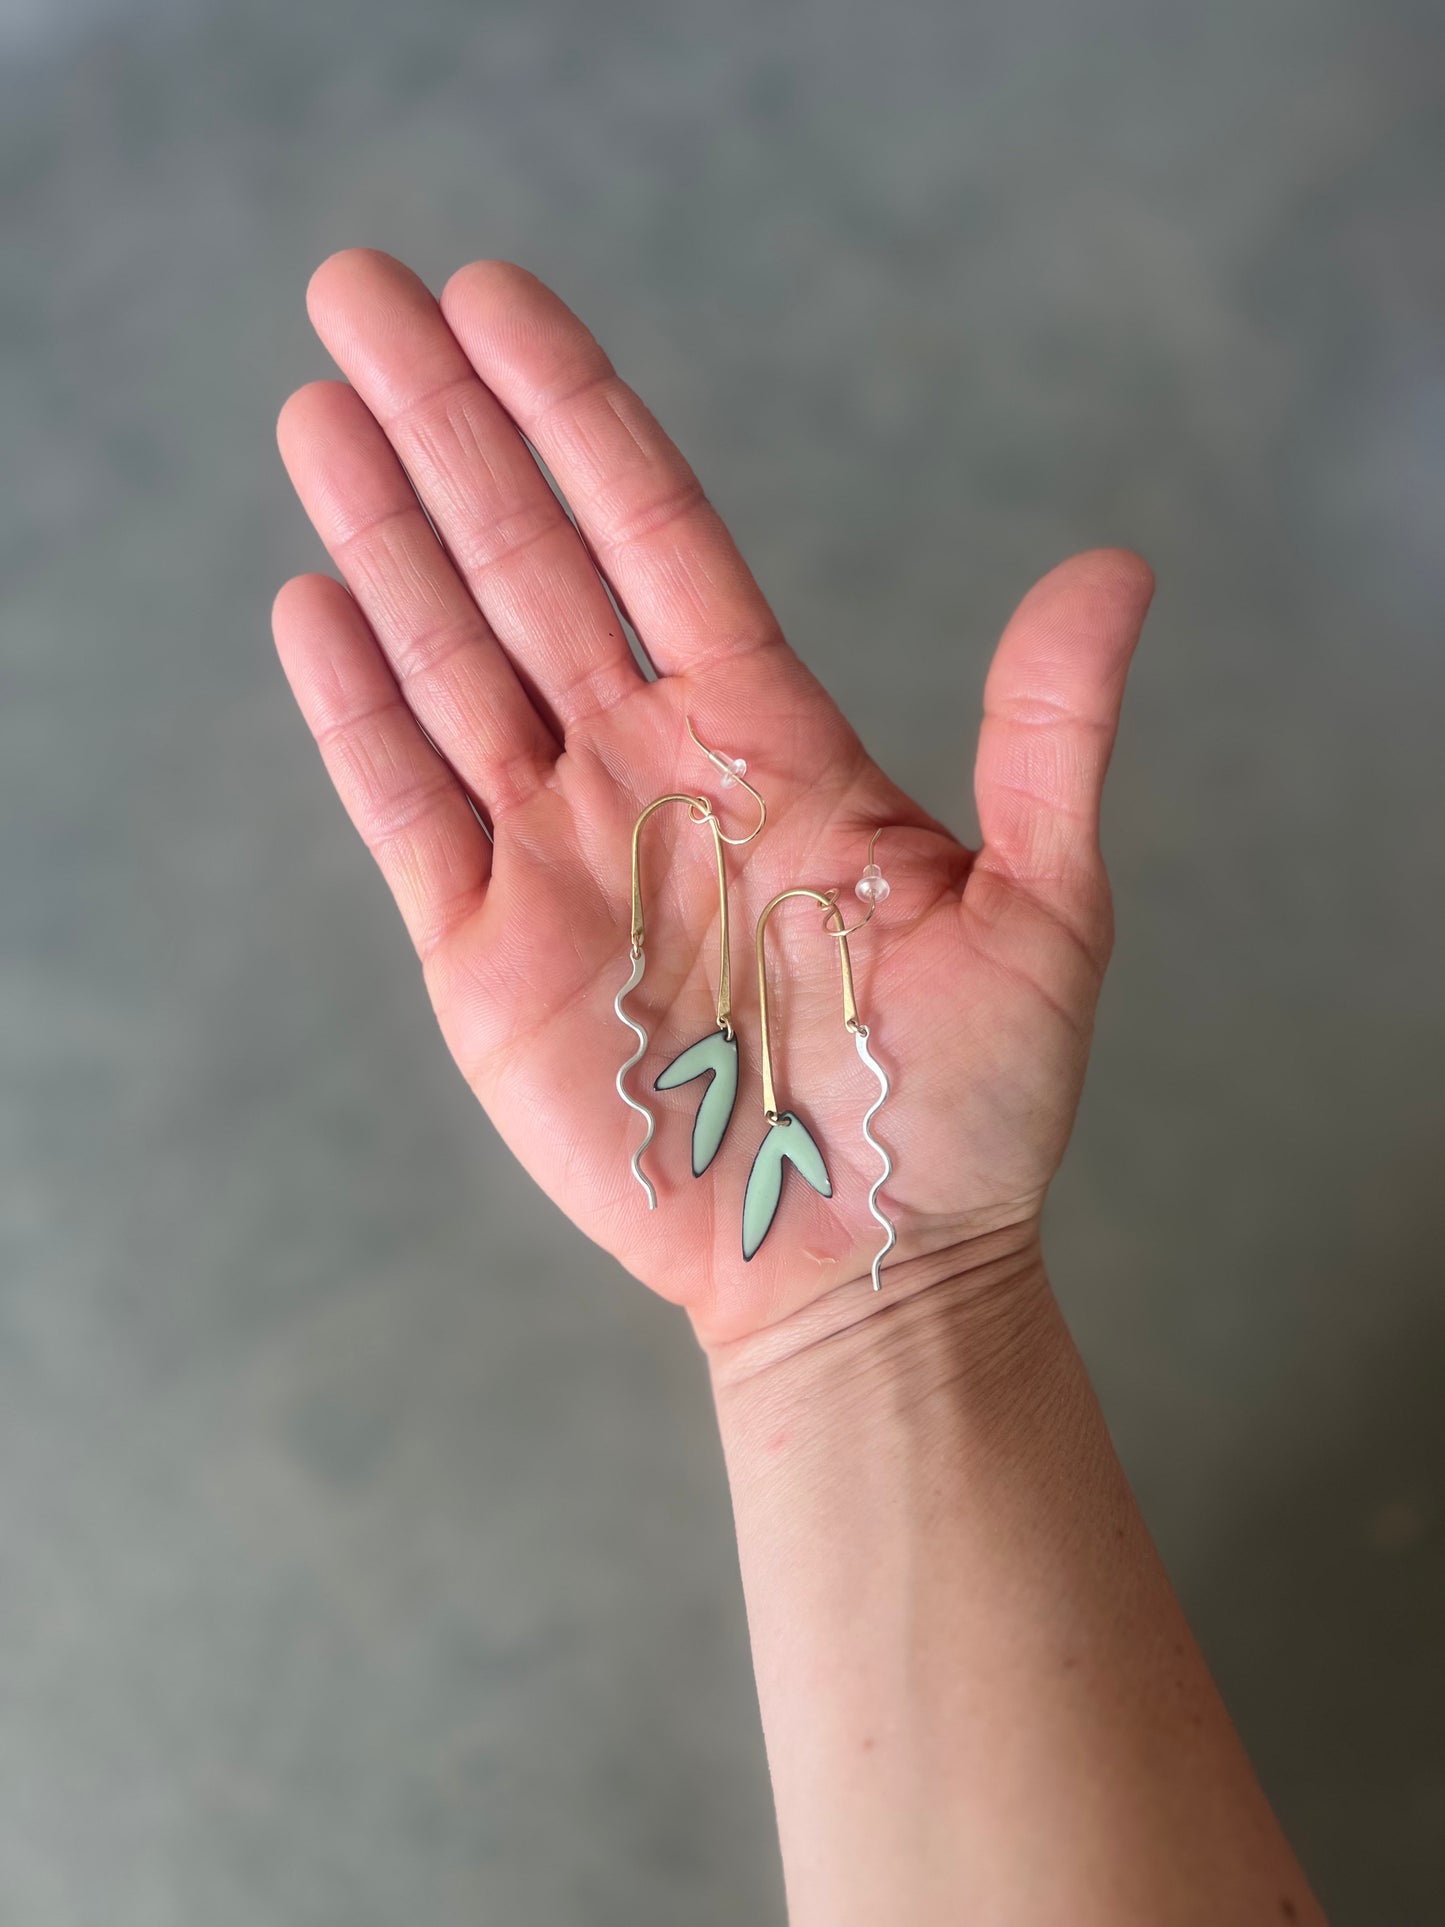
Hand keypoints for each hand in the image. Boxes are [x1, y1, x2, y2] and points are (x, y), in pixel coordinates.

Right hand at [274, 250, 1152, 1346]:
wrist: (860, 1267)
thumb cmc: (958, 1107)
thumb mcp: (1040, 912)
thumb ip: (1050, 736)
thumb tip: (1116, 566)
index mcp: (766, 737)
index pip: (655, 536)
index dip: (577, 416)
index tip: (499, 302)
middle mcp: (646, 770)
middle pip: (528, 564)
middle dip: (446, 429)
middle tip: (360, 291)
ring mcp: (557, 854)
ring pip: (450, 661)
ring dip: (382, 533)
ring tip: (316, 406)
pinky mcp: (486, 952)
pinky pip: (405, 807)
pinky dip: (356, 710)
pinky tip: (314, 602)